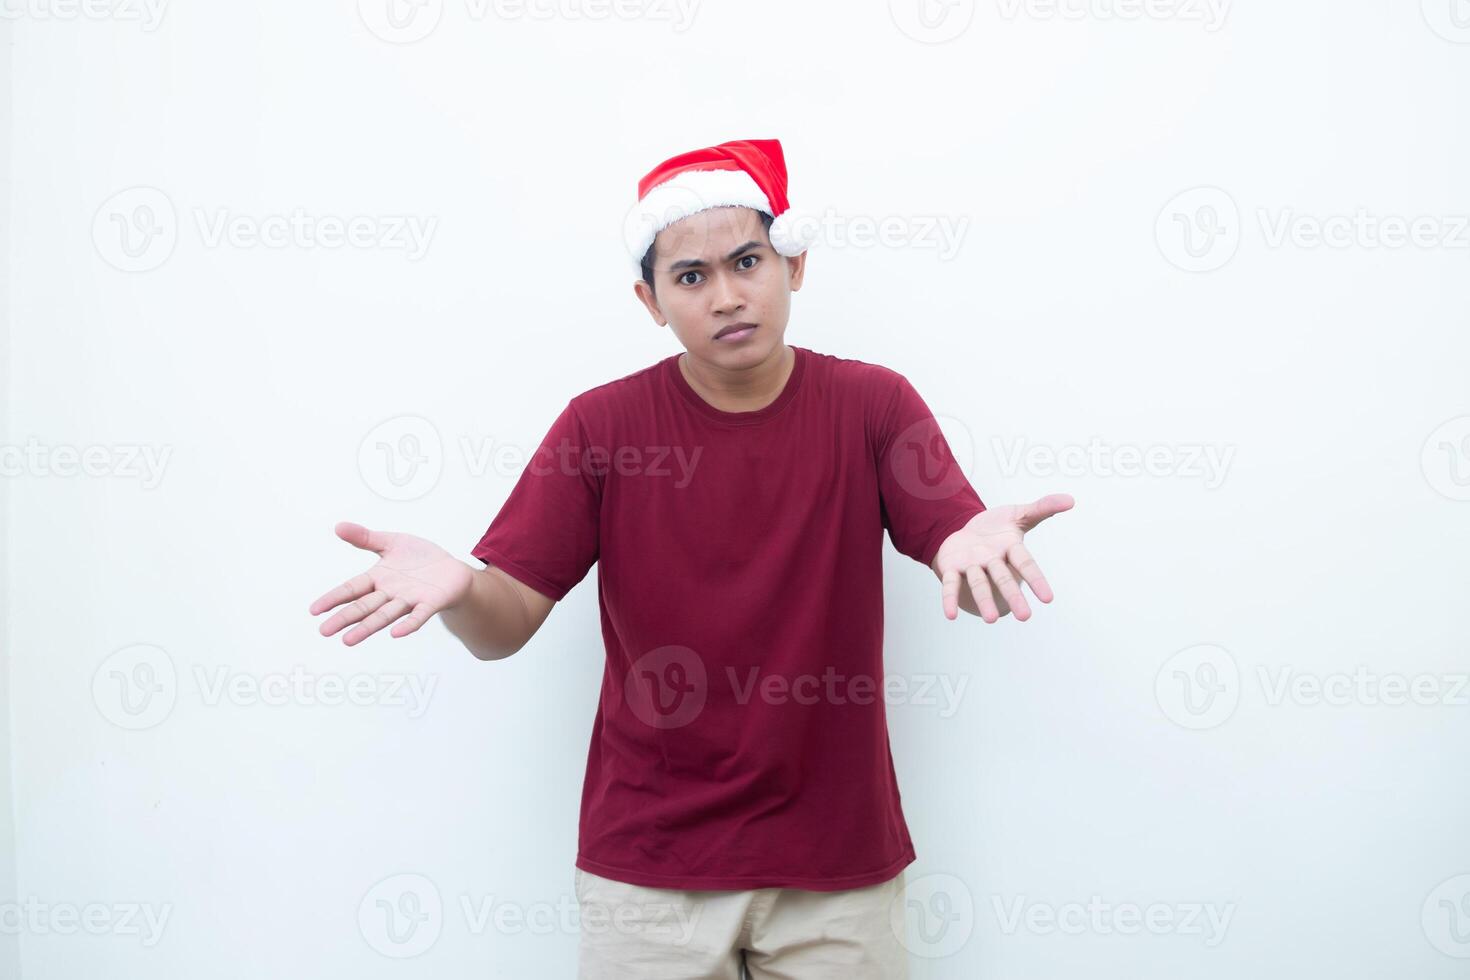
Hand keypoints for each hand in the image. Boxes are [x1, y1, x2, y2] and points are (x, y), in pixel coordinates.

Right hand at [309, 522, 473, 645]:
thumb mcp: (392, 543)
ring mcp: (410, 600)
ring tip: (348, 640)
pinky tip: (396, 634)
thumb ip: (366, 538)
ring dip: (367, 627)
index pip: (352, 589)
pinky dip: (408, 624)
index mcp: (379, 578)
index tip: (314, 610)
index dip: (334, 598)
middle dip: (345, 618)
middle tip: (324, 631)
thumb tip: (338, 526)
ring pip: (385, 615)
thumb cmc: (420, 558)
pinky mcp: (430, 603)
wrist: (452, 571)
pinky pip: (418, 616)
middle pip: (364, 606)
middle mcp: (390, 593)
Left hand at [931, 493, 1073, 623]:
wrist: (963, 530)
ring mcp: (972, 566)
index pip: (1026, 563)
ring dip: (984, 600)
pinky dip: (949, 598)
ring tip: (990, 620)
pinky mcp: (952, 568)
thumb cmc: (995, 527)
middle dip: (1013, 596)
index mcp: (1010, 549)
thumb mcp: (1018, 514)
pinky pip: (951, 584)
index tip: (1048, 599)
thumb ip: (1042, 508)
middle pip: (1003, 578)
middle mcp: (992, 561)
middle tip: (1024, 617)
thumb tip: (1071, 500)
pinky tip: (950, 615)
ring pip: (979, 583)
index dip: (1036, 579)